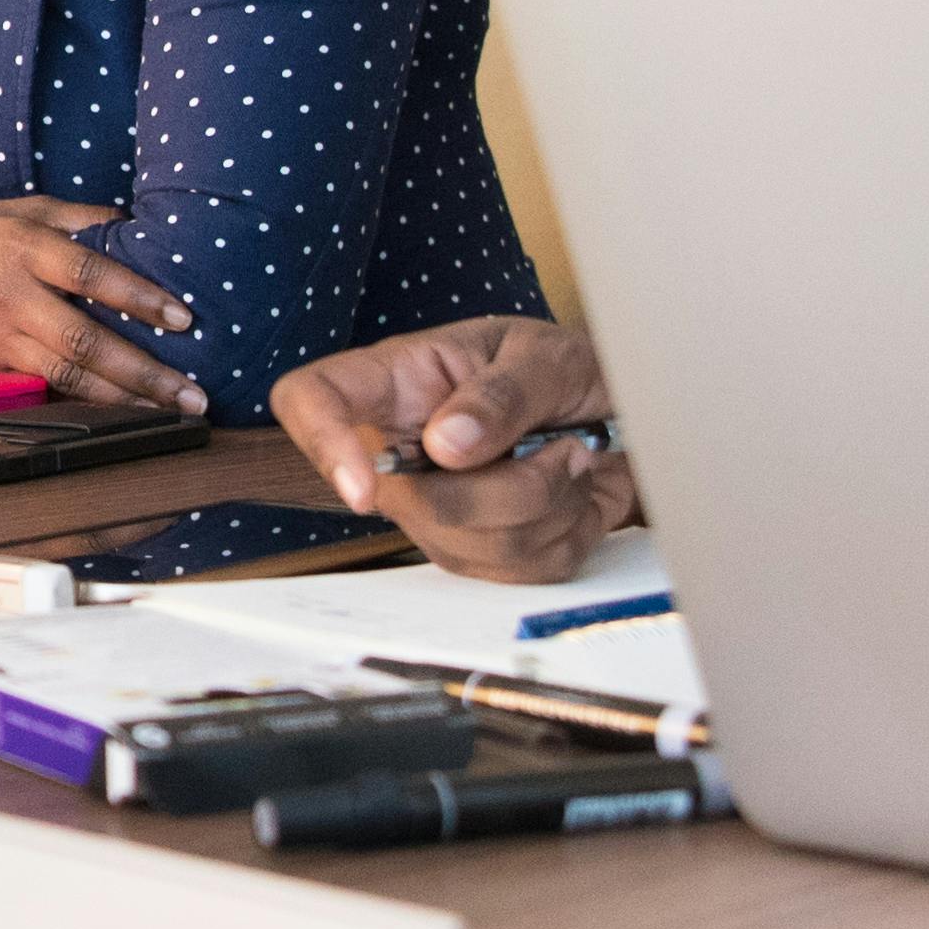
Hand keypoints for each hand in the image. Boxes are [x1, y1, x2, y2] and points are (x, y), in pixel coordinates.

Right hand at [0, 202, 203, 413]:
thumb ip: (71, 216)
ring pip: (67, 373)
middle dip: (145, 370)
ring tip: (172, 412)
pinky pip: (42, 387)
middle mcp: (9, 292)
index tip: (183, 319)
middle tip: (194, 393)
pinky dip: (84, 403)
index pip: (89, 271)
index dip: (139, 296)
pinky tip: (121, 415)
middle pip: (85, 337)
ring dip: (124, 397)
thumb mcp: (10, 209)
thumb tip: (132, 223)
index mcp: (20, 244)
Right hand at [276, 315, 640, 581]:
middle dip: (508, 487)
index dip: (323, 445)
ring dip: (550, 505)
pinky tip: (572, 492)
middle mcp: (401, 450)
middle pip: (408, 502)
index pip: (311, 400)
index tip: (365, 488)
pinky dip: (567, 533)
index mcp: (398, 381)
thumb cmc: (566, 370)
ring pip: (469, 546)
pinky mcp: (477, 552)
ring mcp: (434, 509)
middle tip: (565, 444)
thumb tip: (445, 445)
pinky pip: (516, 572)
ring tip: (572, 457)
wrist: (617, 413)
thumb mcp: (547, 356)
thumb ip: (502, 395)